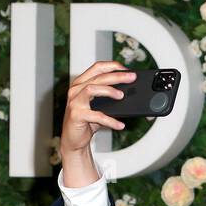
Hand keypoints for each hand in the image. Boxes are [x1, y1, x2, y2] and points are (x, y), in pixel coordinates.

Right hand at [60, 61, 136, 186]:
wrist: (74, 140)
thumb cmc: (87, 121)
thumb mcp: (99, 106)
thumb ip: (109, 98)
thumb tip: (130, 94)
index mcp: (81, 83)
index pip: (97, 68)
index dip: (112, 66)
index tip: (127, 69)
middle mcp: (76, 90)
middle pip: (98, 77)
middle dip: (117, 76)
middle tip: (132, 77)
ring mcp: (75, 102)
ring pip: (92, 89)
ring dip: (109, 91)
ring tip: (122, 96)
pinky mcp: (76, 115)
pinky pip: (96, 116)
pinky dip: (110, 120)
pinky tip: (120, 125)